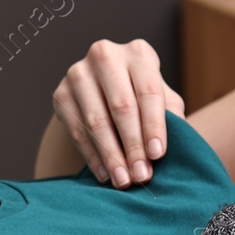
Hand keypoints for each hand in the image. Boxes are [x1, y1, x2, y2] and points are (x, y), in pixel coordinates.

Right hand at [52, 39, 184, 187]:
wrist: (104, 90)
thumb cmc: (143, 96)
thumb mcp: (162, 99)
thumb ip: (170, 114)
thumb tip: (174, 140)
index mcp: (138, 53)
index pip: (148, 91)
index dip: (153, 126)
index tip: (157, 155)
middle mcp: (105, 56)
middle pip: (121, 106)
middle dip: (133, 146)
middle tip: (141, 176)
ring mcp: (79, 73)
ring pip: (96, 121)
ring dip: (112, 156)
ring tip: (124, 181)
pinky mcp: (60, 93)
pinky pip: (77, 130)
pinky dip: (92, 156)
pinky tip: (105, 174)